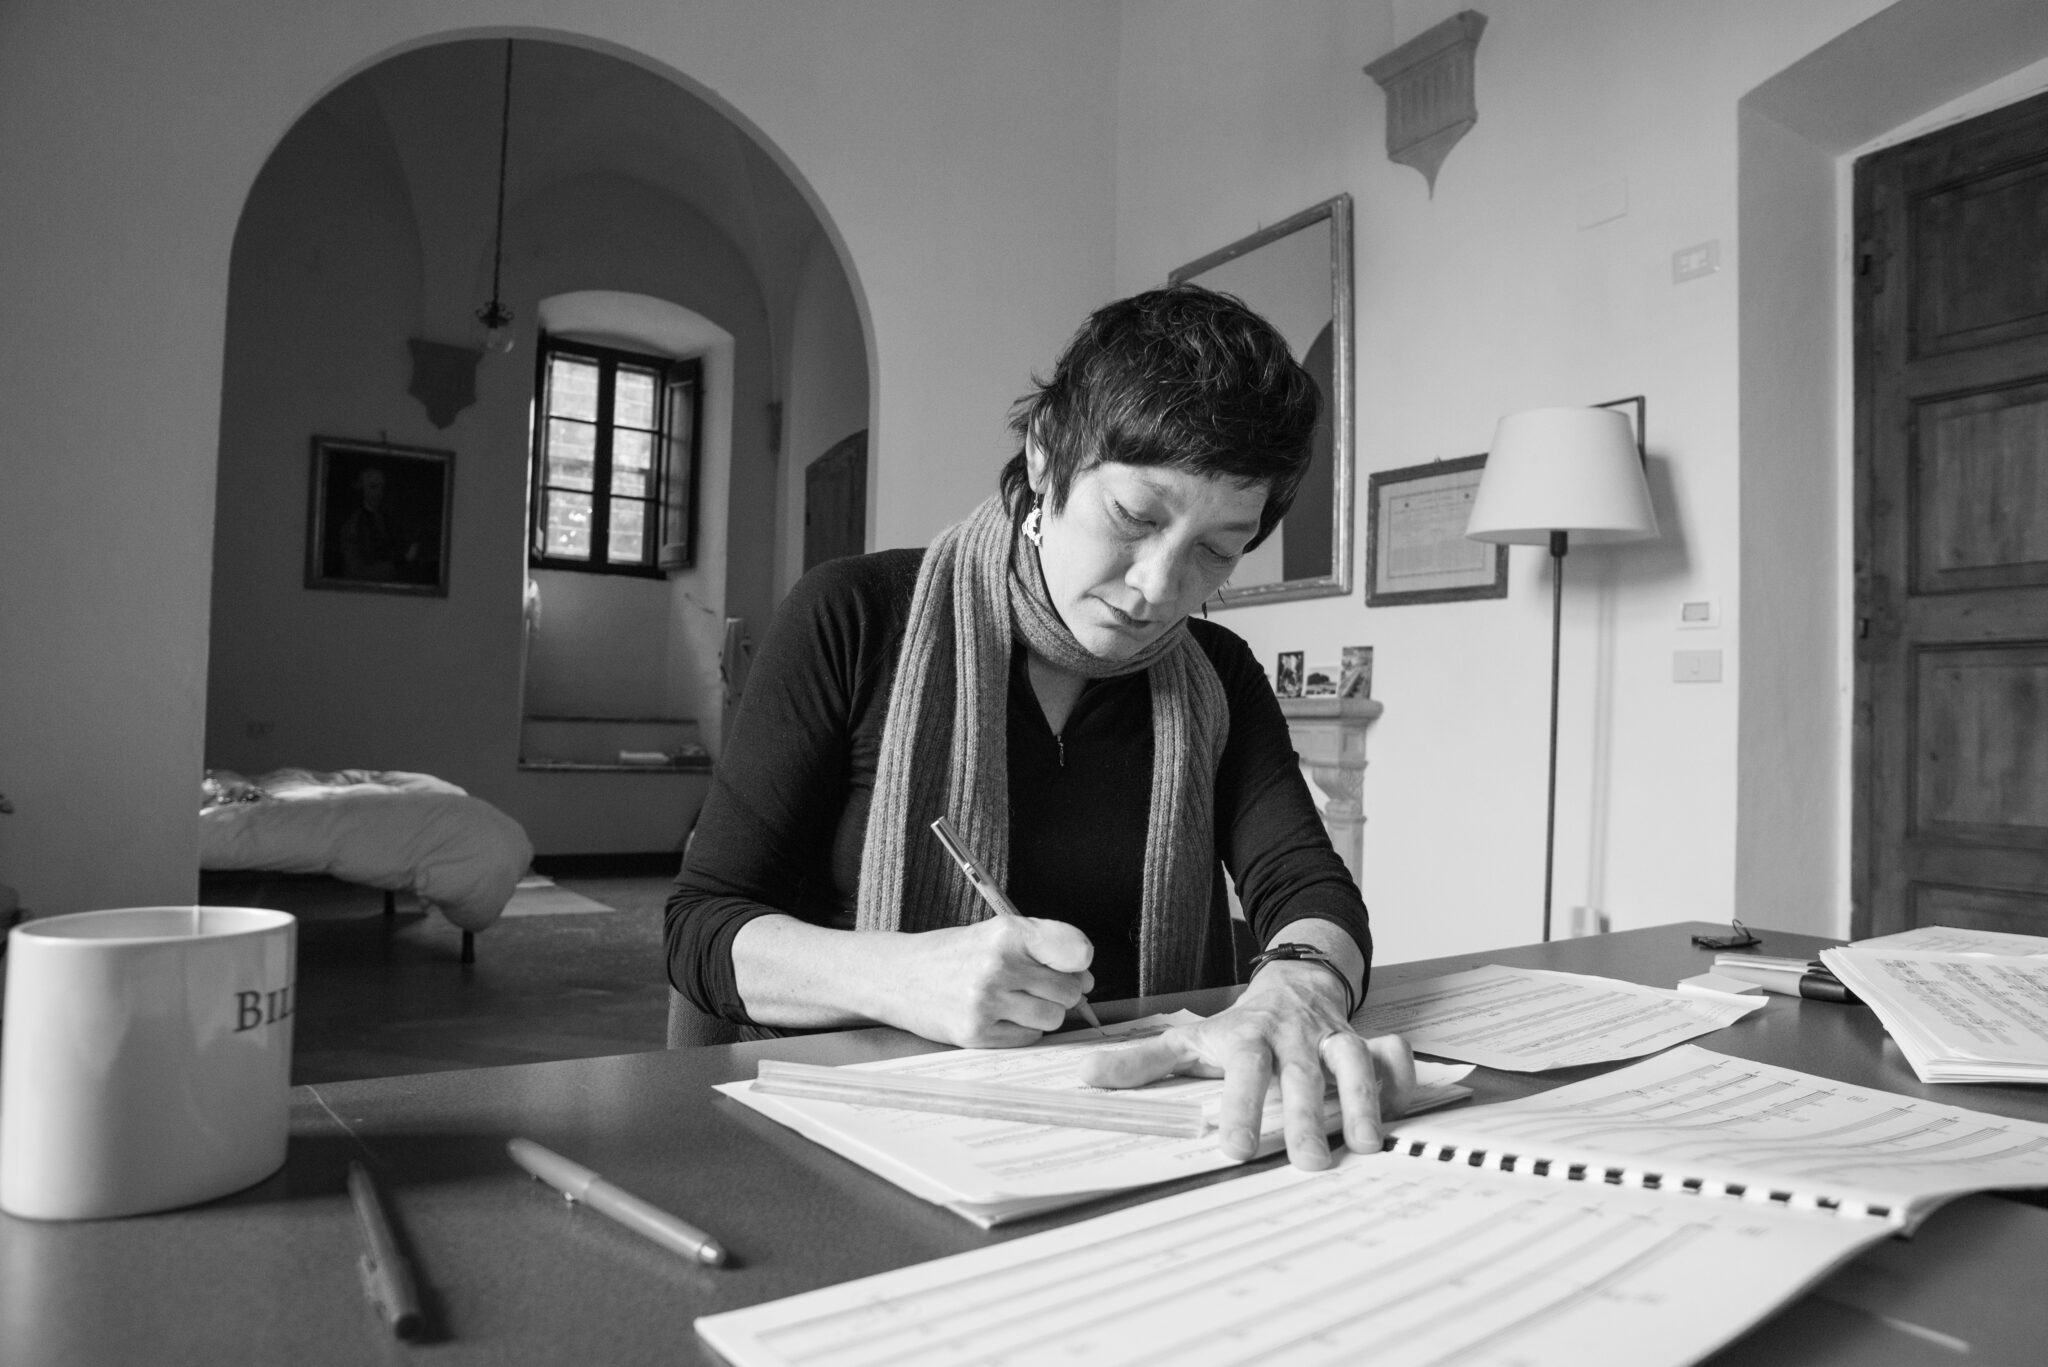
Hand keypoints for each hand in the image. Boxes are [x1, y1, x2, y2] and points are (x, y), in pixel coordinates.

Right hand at [881, 914, 1096, 1048]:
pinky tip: (999, 1015)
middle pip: (1069, 991)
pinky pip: (1029, 1037)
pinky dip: (1021, 1029)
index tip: (1073, 966)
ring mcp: (986, 1002)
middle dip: (1060, 991)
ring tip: (1015, 1000)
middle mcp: (998, 966)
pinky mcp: (975, 1033)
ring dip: (1042, 1013)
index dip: (1081, 963)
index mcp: (1007, 933)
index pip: (1076, 950)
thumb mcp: (996, 932)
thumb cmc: (954, 954)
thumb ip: (1042, 947)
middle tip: (1033, 985)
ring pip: (1053, 1018)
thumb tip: (1086, 979)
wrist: (898, 976)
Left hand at [1079, 962, 1414, 1168]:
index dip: (1240, 1108)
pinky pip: (1384, 1057)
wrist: (1295, 980)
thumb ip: (1141, 1062)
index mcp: (1247, 1039)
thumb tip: (1085, 1076)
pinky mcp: (1359, 1042)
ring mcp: (1327, 1039)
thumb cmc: (1239, 1024)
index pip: (1243, 1072)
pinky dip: (1395, 1081)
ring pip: (1348, 1064)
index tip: (1233, 1148)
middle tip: (1308, 1162)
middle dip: (1305, 1117)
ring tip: (1364, 1145)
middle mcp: (1289, 1038)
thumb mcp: (1188, 1038)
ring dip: (1358, 1102)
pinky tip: (1395, 1116)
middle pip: (1298, 1075)